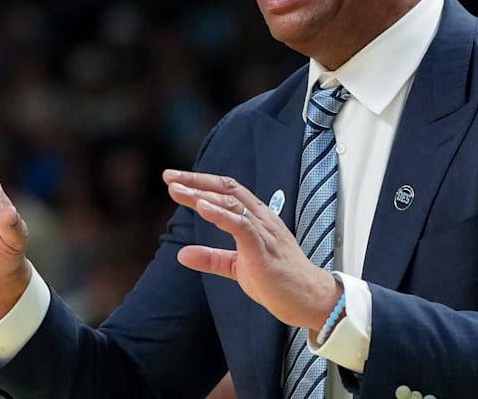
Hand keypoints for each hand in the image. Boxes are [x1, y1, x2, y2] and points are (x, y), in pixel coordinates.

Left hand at [163, 169, 340, 330]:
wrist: (308, 299)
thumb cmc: (280, 282)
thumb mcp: (238, 267)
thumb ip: (212, 258)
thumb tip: (181, 254)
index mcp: (257, 219)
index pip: (228, 191)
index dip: (201, 183)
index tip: (176, 181)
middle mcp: (262, 218)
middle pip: (227, 189)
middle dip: (196, 181)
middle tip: (169, 177)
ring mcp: (264, 231)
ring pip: (232, 203)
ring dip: (202, 195)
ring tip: (177, 191)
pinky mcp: (263, 249)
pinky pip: (241, 226)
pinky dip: (221, 215)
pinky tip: (202, 208)